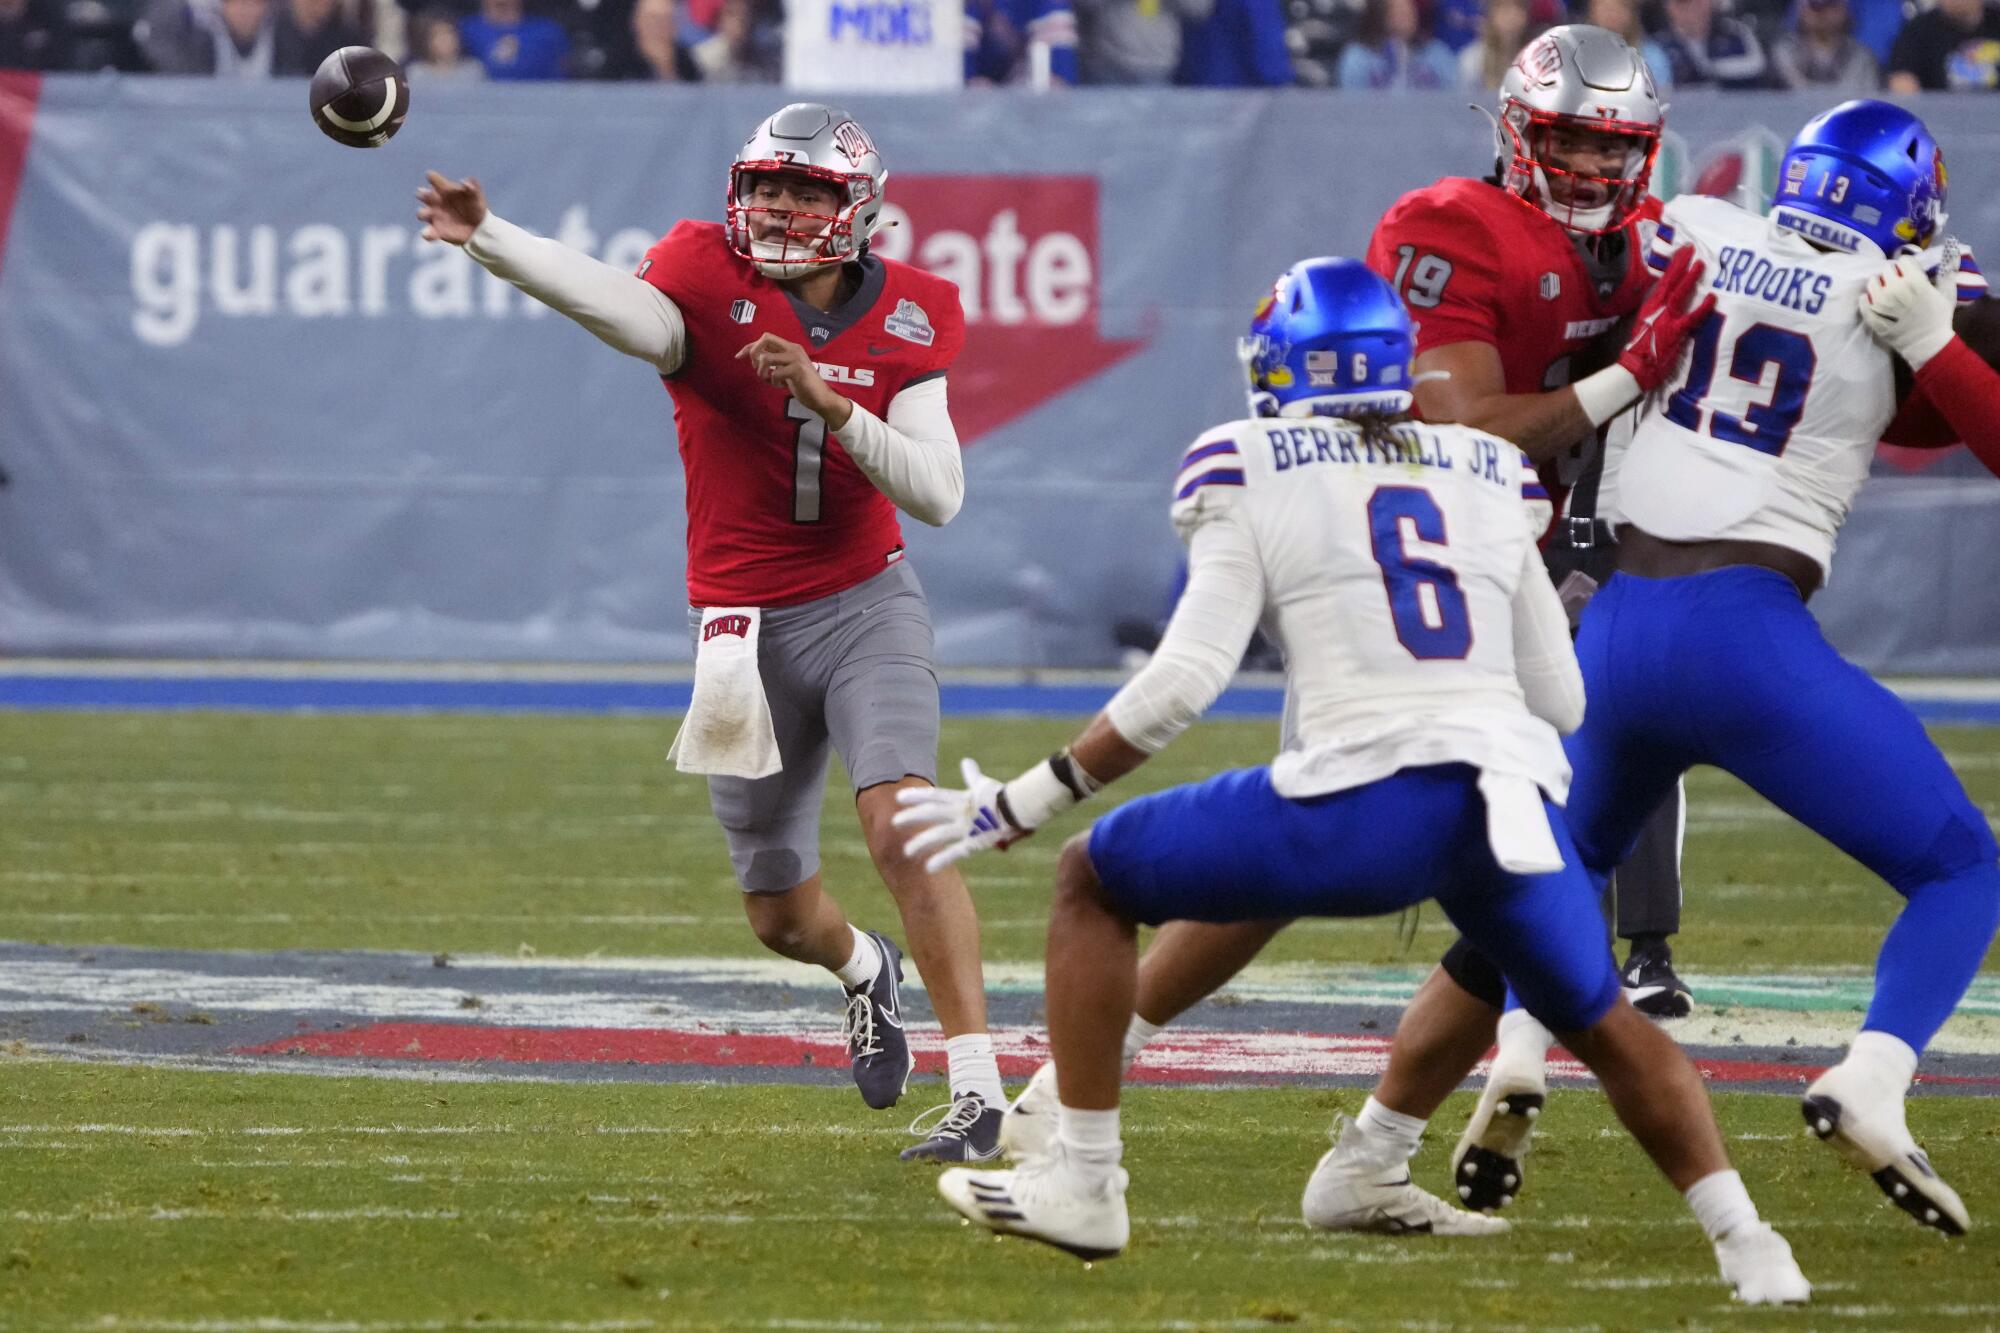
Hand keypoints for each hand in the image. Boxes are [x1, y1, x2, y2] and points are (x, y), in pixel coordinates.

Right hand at [416, 171, 487, 245]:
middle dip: (423, 194)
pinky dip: (427, 234)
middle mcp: (435, 201)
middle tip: (431, 196)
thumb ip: (473, 188)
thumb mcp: (477, 197)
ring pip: (421, 213)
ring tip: (430, 215)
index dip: (433, 178)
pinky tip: (431, 235)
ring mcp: (434, 216)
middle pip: (422, 194)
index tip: (435, 180)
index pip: (433, 178)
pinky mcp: (436, 231)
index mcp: (443, 190)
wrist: (479, 228)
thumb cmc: (475, 207)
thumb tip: (466, 182)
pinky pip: (427, 233)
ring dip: (423, 213)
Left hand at [735, 333, 849, 423]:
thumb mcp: (786, 369)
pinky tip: (781, 386)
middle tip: (758, 369)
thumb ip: (774, 361)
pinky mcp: (797, 370)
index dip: (749, 346)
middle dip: (754, 353)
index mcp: (790, 347)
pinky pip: (775, 373)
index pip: (765, 338)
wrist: (821, 397)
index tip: (738, 356)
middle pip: (765, 339)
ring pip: (766, 358)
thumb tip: (754, 357)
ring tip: (769, 380)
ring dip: (762, 372)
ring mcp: (796, 358)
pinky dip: (774, 381)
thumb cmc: (803, 384)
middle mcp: (793, 348)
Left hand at [892, 758, 1029, 873]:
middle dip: (912, 817)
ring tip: (906, 852)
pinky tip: (928, 867)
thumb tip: (966, 761)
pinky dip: (942, 859)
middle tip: (893, 822)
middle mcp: (959, 811)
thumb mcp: (984, 784)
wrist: (1020, 807)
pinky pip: (956, 852)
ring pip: (939, 834)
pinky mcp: (975, 841)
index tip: (898, 798)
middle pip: (931, 813)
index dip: (916, 796)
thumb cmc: (1003, 795)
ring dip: (921, 842)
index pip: (934, 795)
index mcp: (961, 798)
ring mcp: (966, 826)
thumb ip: (972, 775)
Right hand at [1618, 246, 1714, 392]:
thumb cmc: (1640, 350)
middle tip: (1690, 249)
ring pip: (1679, 294)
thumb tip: (1667, 305)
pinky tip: (1712, 298)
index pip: (1662, 282)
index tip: (1681, 253)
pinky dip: (1703, 307)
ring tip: (1700, 264)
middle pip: (1669, 282)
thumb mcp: (1645, 326)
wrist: (1636, 368)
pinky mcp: (1675, 331)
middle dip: (1680, 264)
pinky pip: (1692, 317)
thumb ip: (1657, 313)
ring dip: (1689, 278)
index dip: (1672, 267)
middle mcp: (1656, 309)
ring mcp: (1666, 319)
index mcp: (1649, 307)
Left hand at [1860, 253, 1957, 370]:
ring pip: (1872, 282)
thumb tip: (1952, 253)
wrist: (1927, 344)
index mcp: (1915, 281)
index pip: (1903, 261)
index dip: (1907, 266)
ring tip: (1886, 290)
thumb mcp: (1948, 294)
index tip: (1909, 272)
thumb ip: (1948, 273)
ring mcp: (1881, 303)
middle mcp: (1895, 289)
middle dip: (1893, 273)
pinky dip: (1867, 299)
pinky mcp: (1872, 316)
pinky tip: (1873, 300)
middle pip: (1887, 269)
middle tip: (1898, 282)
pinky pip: (1863, 301)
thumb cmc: (1939, 318)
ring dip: (1879, 284)